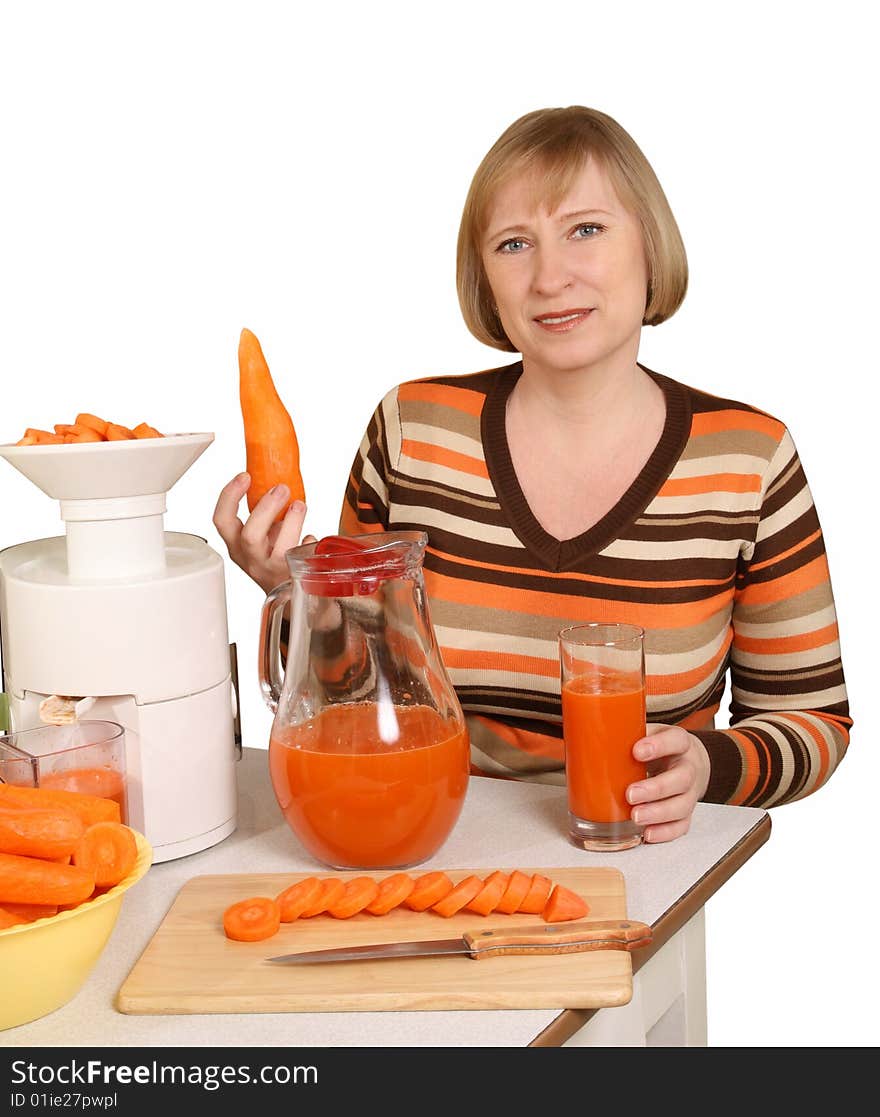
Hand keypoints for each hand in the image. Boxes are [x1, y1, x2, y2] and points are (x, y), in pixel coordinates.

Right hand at [213, 472, 313, 594]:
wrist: (289, 594)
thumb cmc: (275, 559)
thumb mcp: (263, 536)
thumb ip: (266, 515)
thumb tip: (279, 483)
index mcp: (237, 546)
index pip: (222, 520)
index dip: (230, 496)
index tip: (245, 476)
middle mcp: (250, 560)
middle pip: (250, 535)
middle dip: (267, 506)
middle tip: (282, 488)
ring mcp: (271, 570)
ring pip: (279, 548)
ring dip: (292, 521)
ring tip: (300, 505)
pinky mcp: (292, 577)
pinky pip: (302, 558)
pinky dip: (308, 543)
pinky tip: (310, 538)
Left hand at [625, 724, 710, 843]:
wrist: (687, 761)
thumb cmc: (658, 748)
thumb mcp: (647, 733)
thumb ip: (625, 734)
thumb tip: (583, 735)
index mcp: (679, 743)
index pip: (676, 740)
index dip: (659, 746)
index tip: (636, 751)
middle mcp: (688, 767)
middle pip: (682, 778)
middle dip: (656, 788)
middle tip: (631, 794)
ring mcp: (690, 792)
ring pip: (683, 805)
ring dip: (658, 813)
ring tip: (635, 817)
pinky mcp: (687, 812)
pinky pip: (681, 825)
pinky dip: (665, 832)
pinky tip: (647, 834)